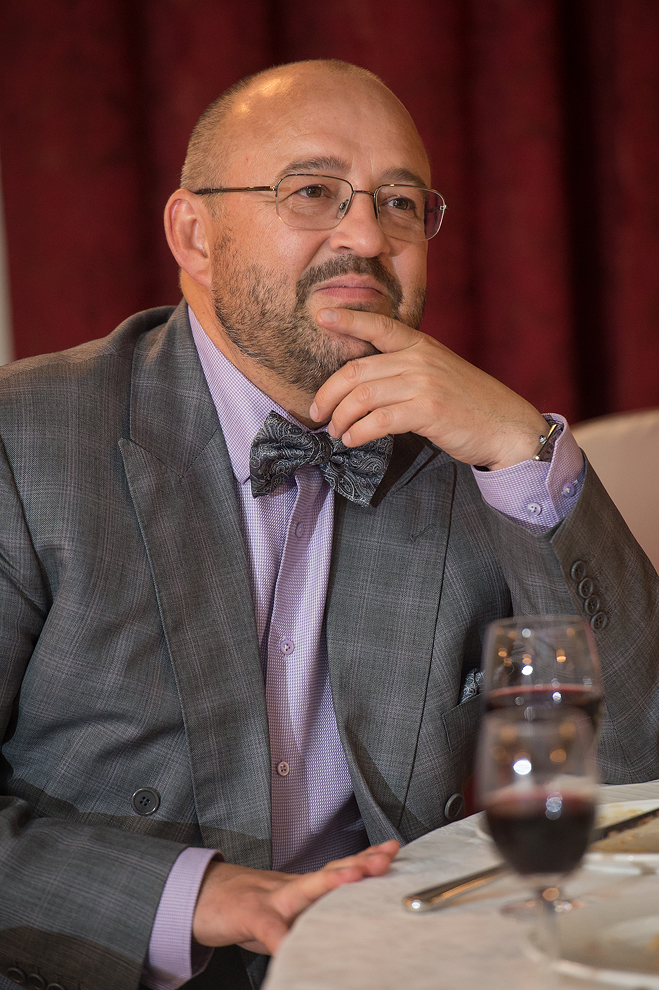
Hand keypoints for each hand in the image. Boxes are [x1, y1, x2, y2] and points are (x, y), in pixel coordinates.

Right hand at [192, 839, 398, 954]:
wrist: (203, 895)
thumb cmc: (249, 905)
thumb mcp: (286, 910)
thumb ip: (314, 912)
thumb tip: (352, 923)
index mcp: (303, 886)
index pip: (339, 868)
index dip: (367, 859)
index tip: (394, 851)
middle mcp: (291, 886)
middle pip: (328, 871)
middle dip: (359, 864)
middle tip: (384, 861)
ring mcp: (270, 897)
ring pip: (303, 887)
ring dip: (329, 881)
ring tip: (354, 877)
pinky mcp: (247, 915)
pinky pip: (267, 927)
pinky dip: (279, 936)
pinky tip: (289, 946)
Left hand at [310, 308, 547, 469]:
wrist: (506, 426)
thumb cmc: (469, 404)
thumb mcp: (439, 373)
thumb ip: (407, 369)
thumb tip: (365, 384)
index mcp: (421, 345)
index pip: (379, 326)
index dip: (348, 319)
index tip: (321, 316)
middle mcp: (420, 359)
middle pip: (357, 370)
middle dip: (328, 393)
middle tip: (318, 411)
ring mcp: (424, 383)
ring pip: (363, 396)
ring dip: (341, 417)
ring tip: (336, 432)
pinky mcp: (427, 410)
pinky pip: (379, 420)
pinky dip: (358, 433)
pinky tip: (352, 441)